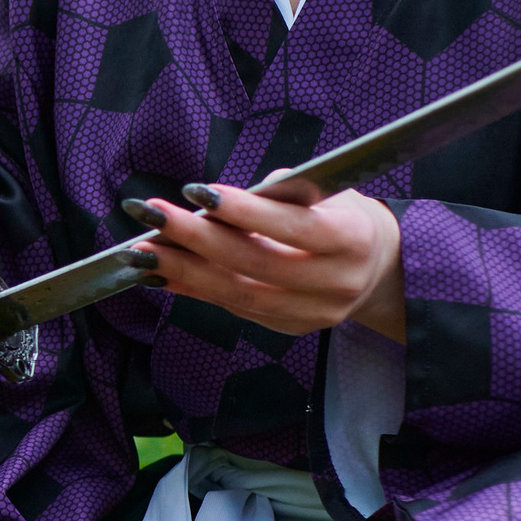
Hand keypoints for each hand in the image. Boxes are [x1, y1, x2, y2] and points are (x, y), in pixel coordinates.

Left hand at [122, 177, 404, 341]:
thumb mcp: (327, 193)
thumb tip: (212, 204)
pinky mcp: (292, 329)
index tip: (196, 192)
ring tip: (141, 251)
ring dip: (184, 271)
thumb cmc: (341, 216)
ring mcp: (314, 313)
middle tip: (152, 215)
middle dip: (197, 239)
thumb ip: (277, 194)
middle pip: (257, 264)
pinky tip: (161, 273)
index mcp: (352, 239)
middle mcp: (336, 283)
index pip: (292, 226)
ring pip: (239, 294)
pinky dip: (194, 289)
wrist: (378, 267)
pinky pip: (235, 308)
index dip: (243, 211)